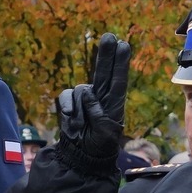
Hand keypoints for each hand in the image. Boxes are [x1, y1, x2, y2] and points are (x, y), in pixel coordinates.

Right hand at [52, 33, 132, 177]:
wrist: (81, 155)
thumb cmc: (98, 147)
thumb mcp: (106, 134)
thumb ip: (99, 114)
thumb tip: (88, 95)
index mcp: (115, 103)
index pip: (118, 80)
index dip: (121, 63)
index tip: (124, 46)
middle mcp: (101, 96)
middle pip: (103, 71)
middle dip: (106, 54)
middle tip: (109, 37)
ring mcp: (85, 98)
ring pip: (81, 89)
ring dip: (80, 108)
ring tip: (82, 125)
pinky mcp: (70, 102)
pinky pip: (67, 96)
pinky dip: (68, 106)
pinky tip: (71, 118)